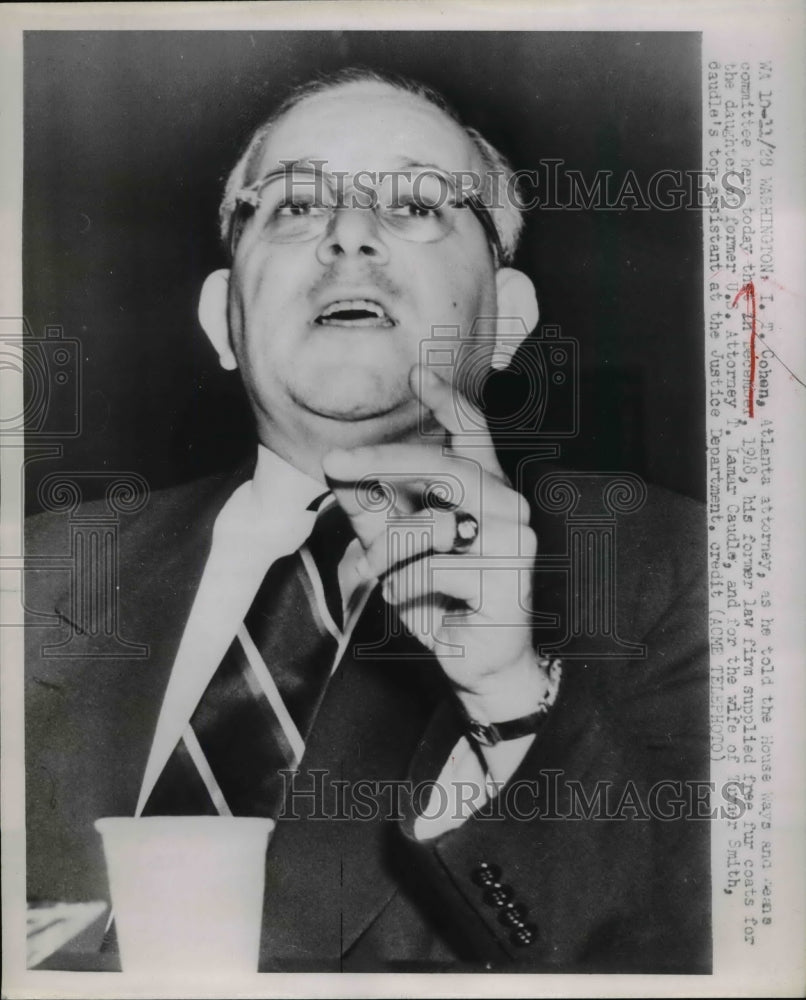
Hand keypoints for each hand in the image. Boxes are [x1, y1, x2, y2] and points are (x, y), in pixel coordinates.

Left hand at [322, 365, 546, 722]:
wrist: (479, 664)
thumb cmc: (440, 599)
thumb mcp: (397, 549)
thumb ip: (373, 510)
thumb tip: (336, 470)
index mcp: (487, 492)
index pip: (475, 434)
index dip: (449, 401)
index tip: (417, 372)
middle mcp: (509, 508)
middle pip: (445, 467)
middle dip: (384, 460)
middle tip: (333, 463)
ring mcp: (514, 543)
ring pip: (431, 524)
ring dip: (386, 552)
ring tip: (373, 574)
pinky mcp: (508, 580)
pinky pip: (433, 570)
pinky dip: (404, 587)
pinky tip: (408, 603)